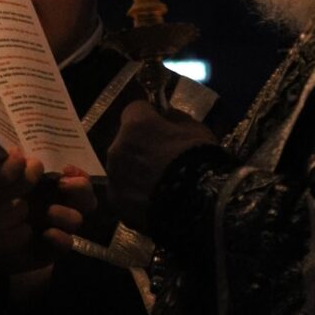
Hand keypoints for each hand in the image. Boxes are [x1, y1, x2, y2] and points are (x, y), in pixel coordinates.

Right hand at [0, 149, 44, 273]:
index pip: (9, 171)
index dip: (18, 161)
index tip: (18, 155)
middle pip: (25, 184)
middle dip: (31, 173)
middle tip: (31, 168)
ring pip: (24, 208)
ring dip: (19, 204)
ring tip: (11, 204)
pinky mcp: (2, 247)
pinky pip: (24, 231)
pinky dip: (19, 227)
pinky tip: (10, 226)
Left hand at [7, 168, 97, 300]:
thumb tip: (20, 155)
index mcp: (36, 180)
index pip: (68, 172)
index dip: (75, 169)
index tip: (66, 167)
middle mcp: (47, 201)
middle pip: (82, 195)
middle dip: (81, 189)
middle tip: (64, 184)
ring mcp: (47, 226)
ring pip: (76, 219)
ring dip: (68, 214)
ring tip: (49, 213)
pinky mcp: (43, 250)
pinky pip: (64, 245)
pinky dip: (61, 239)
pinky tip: (47, 234)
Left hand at [107, 99, 218, 228]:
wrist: (199, 205)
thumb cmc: (199, 161)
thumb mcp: (195, 130)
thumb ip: (174, 119)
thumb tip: (164, 117)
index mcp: (136, 125)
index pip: (135, 109)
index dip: (150, 117)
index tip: (161, 126)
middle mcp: (118, 148)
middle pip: (126, 141)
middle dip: (140, 146)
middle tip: (162, 159)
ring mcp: (115, 177)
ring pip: (122, 167)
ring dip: (135, 171)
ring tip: (158, 184)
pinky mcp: (116, 202)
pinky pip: (124, 192)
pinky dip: (135, 195)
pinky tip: (154, 202)